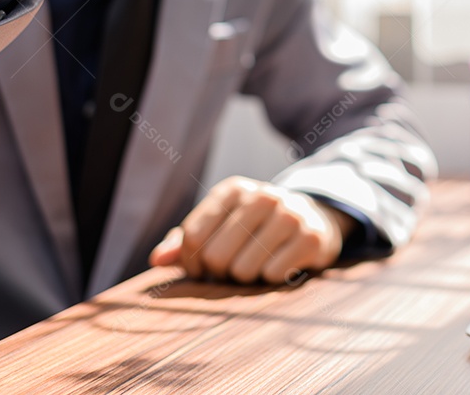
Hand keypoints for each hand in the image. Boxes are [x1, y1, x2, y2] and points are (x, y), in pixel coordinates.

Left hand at [148, 176, 356, 283]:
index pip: (193, 236)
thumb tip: (156, 260)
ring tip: (257, 265)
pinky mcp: (311, 236)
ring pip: (243, 270)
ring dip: (246, 278)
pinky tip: (280, 265)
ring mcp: (289, 214)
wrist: (313, 219)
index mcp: (233, 190)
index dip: (192, 262)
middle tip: (232, 269)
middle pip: (216, 256)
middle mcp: (261, 196)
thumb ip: (185, 242)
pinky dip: (271, 279)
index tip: (202, 268)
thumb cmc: (255, 228)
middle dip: (220, 273)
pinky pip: (272, 275)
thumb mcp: (221, 226)